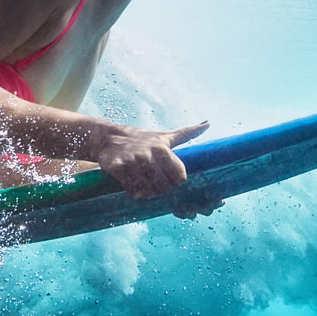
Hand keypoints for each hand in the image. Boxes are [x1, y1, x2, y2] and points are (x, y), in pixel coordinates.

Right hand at [92, 121, 207, 198]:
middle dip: (161, 189)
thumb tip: (208, 123)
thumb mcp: (164, 136)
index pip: (179, 175)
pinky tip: (133, 185)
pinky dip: (134, 191)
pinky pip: (132, 189)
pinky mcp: (118, 167)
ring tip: (145, 187)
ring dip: (147, 192)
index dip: (176, 182)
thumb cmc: (141, 138)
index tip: (170, 180)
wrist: (108, 137)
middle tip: (156, 186)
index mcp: (162, 148)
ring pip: (148, 190)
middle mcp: (148, 154)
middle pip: (164, 186)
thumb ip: (187, 133)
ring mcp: (133, 161)